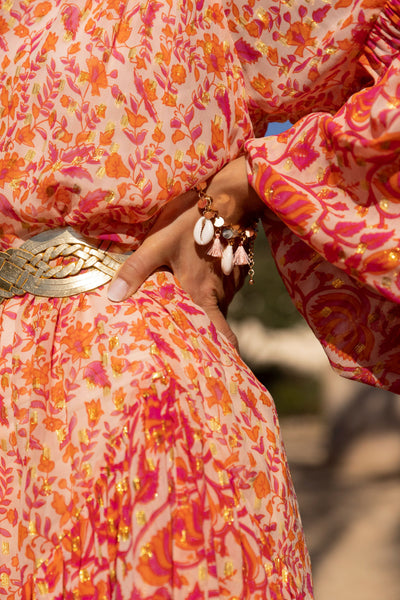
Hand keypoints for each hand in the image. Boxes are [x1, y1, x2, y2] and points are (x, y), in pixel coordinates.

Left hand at [107, 156, 263, 348]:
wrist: (230, 195)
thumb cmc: (193, 221)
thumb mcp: (158, 243)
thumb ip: (135, 270)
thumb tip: (113, 297)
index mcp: (203, 296)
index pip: (223, 338)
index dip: (220, 354)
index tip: (212, 365)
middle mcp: (221, 295)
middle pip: (214, 324)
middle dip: (202, 333)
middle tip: (183, 338)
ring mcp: (232, 282)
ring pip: (217, 306)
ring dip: (203, 310)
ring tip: (183, 311)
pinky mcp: (236, 269)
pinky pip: (221, 289)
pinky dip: (209, 292)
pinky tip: (195, 283)